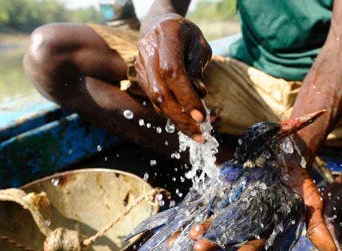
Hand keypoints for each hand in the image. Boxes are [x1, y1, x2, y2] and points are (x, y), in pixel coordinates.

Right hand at [135, 13, 211, 142]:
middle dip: (180, 118)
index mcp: (166, 35)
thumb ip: (197, 69)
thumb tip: (200, 96)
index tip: (201, 117)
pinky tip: (185, 121)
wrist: (160, 24)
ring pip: (155, 100)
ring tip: (195, 133)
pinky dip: (170, 113)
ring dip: (176, 120)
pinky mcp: (140, 77)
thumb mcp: (199, 45)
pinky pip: (154, 100)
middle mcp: (148, 50)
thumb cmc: (186, 35)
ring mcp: (140, 64)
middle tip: (199, 135)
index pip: (172, 72)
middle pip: (160, 92)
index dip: (186, 97)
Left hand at [188, 151, 336, 250]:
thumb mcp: (312, 201)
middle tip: (200, 248)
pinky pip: (214, 199)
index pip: (260, 243)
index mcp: (271, 227)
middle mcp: (252, 219)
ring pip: (220, 219)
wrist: (287, 150)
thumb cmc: (301, 179)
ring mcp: (239, 203)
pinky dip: (203, 207)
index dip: (249, 250)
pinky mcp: (230, 189)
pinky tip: (189, 215)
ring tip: (192, 235)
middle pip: (233, 234)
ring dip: (206, 227)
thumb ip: (316, 226)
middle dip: (217, 242)